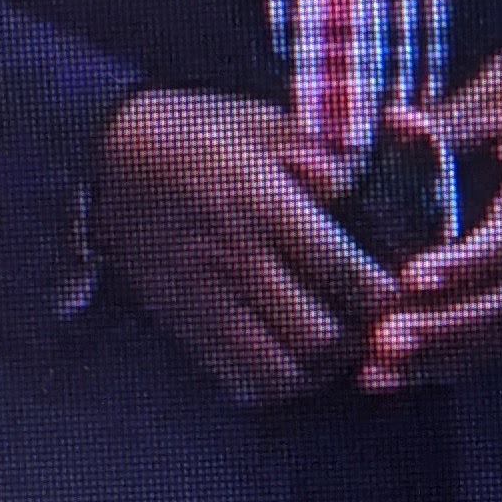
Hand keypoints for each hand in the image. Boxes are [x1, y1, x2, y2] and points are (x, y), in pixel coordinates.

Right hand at [93, 88, 393, 403]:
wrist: (104, 152)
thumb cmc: (194, 131)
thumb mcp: (265, 122)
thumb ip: (324, 154)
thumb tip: (373, 185)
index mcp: (267, 206)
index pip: (348, 274)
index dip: (387, 295)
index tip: (397, 290)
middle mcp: (238, 259)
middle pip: (320, 338)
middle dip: (357, 341)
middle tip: (370, 326)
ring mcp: (205, 297)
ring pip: (280, 372)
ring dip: (316, 370)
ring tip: (331, 347)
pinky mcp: (182, 320)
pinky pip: (238, 380)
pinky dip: (272, 380)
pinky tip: (286, 355)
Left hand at [357, 48, 501, 392]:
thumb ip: (454, 116)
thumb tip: (396, 126)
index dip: (467, 261)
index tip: (413, 277)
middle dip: (446, 330)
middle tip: (383, 342)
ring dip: (440, 359)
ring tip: (376, 373)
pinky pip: (498, 336)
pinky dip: (448, 361)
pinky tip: (396, 373)